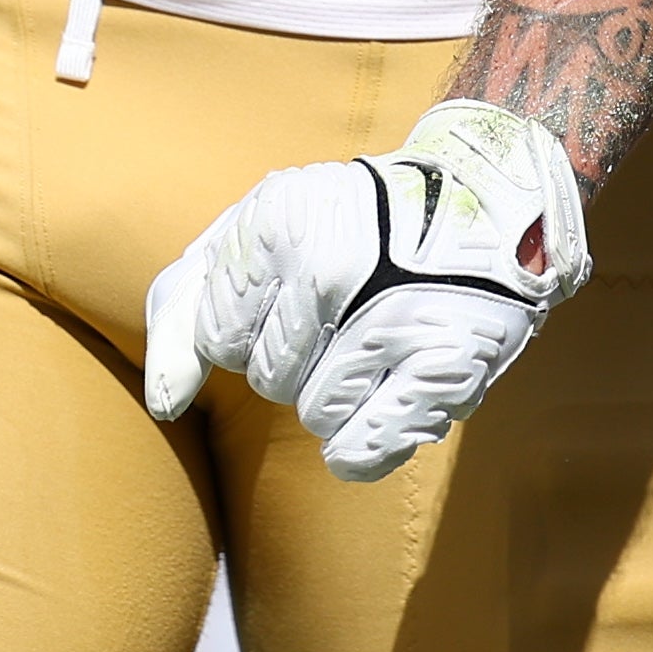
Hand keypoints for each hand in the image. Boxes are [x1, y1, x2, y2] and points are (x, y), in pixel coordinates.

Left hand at [139, 100, 590, 480]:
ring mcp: (390, 318)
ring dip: (340, 394)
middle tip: (349, 310)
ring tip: (380, 338)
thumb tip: (164, 402)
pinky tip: (392, 390)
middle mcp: (330, 267)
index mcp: (278, 222)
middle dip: (297, 359)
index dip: (254, 323)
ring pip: (315, 417)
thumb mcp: (262, 228)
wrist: (487, 201)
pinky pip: (362, 449)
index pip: (217, 337)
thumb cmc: (356, 223)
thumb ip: (190, 307)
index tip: (298, 286)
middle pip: (266, 381)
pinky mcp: (444, 365)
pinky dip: (368, 440)